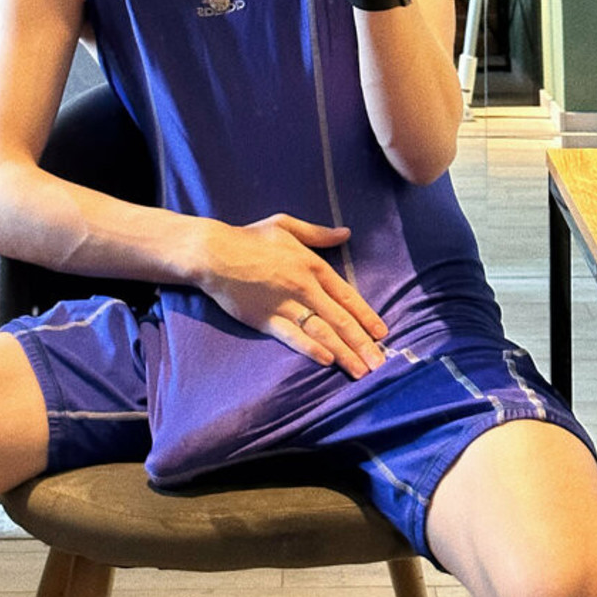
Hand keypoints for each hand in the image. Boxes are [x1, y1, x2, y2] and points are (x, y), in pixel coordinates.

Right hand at [195, 213, 387, 377]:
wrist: (214, 253)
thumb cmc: (250, 238)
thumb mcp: (286, 226)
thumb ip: (318, 233)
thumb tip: (346, 233)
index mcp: (311, 264)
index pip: (346, 294)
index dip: (366, 315)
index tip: (382, 332)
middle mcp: (303, 286)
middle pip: (340, 318)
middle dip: (363, 342)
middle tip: (380, 362)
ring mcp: (284, 304)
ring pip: (321, 331)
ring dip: (344, 352)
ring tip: (361, 370)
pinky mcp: (265, 319)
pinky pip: (292, 336)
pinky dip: (311, 348)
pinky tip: (327, 361)